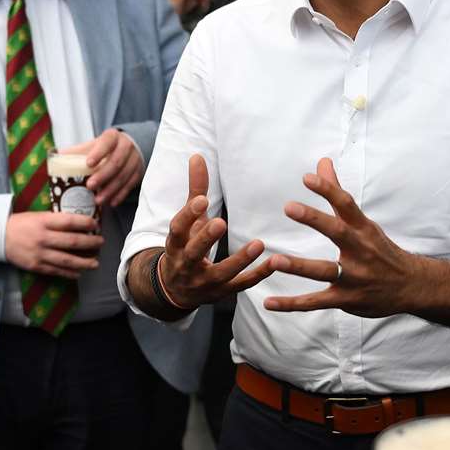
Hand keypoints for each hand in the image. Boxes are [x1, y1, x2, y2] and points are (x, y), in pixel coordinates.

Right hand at [5, 211, 101, 276]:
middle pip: (73, 241)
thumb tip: (78, 223)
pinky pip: (57, 271)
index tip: (95, 224)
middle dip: (90, 243)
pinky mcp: (36, 266)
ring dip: (84, 262)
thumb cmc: (21, 224)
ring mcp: (40, 253)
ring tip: (96, 263)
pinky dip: (70, 273)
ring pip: (67, 260)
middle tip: (101, 242)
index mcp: (44, 221)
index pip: (70, 221)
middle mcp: (43, 237)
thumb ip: (55, 220)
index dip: (86, 223)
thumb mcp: (37, 216)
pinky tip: (79, 273)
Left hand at [59, 128, 142, 207]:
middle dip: (103, 176)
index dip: (98, 153)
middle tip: (90, 186)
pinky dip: (120, 195)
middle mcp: (126, 146)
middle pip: (116, 162)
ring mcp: (134, 160)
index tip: (88, 163)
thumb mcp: (92, 145)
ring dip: (111, 189)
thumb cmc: (104, 147)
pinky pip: (130, 185)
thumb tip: (55, 157)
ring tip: (98, 200)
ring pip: (124, 176)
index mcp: (112, 137)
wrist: (128, 147)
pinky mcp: (138, 172)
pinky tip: (111, 202)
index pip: (106, 143)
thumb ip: (76, 151)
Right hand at [157, 154, 271, 307]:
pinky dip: (258, 276)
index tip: (202, 200)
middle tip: (221, 222)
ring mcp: (203, 282)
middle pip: (193, 252)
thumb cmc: (185, 246)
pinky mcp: (221, 292)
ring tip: (258, 244)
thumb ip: (195, 190)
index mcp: (176, 243)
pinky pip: (241, 285)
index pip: (177, 228)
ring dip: (239, 260)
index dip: (188, 215)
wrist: (175, 290)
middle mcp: (185, 264)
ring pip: (220, 273)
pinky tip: (274, 263)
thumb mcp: (188, 221)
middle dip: (206, 238)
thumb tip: (198, 156)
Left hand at [262, 157, 416, 316]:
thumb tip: (322, 162)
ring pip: (324, 271)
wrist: (411, 286)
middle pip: (337, 232)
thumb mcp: (363, 222)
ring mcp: (353, 277)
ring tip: (274, 260)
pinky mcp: (345, 299)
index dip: (328, 189)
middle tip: (289, 206)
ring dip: (299, 266)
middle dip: (314, 219)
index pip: (346, 204)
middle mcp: (360, 251)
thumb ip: (337, 194)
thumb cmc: (380, 249)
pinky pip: (315, 302)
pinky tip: (269, 302)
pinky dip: (292, 304)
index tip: (307, 177)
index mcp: (363, 229)